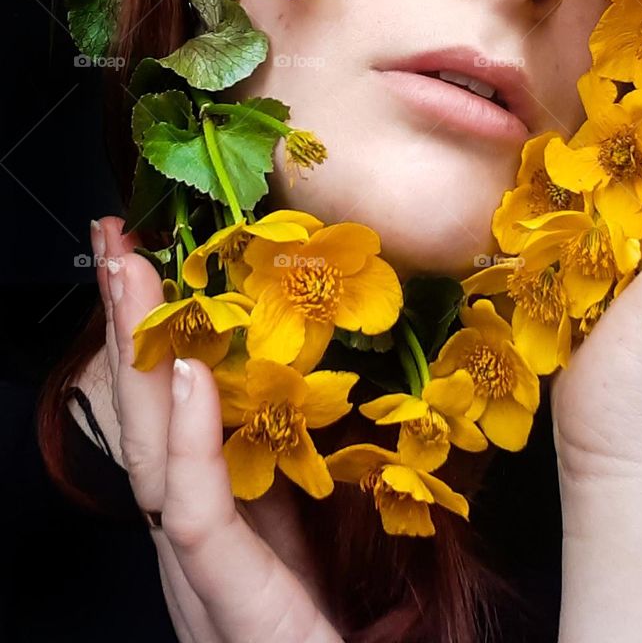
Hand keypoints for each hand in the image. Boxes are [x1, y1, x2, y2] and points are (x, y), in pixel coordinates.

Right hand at [93, 216, 342, 642]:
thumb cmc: (321, 624)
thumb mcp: (298, 519)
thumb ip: (277, 458)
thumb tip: (284, 376)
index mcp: (204, 510)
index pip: (163, 408)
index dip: (148, 333)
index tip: (144, 258)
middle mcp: (184, 533)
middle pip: (142, 413)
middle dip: (125, 323)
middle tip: (114, 242)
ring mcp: (194, 568)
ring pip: (152, 448)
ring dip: (140, 352)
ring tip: (133, 273)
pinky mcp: (226, 596)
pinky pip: (197, 510)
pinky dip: (190, 437)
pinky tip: (190, 374)